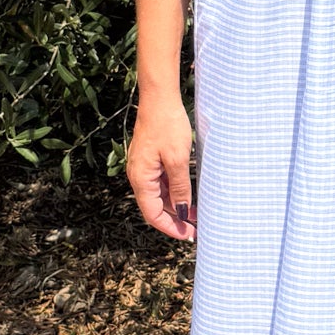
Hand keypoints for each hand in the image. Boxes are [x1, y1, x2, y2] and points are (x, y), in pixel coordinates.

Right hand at [127, 91, 196, 240]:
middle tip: (195, 229)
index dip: (170, 228)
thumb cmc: (167, 126)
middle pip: (155, 207)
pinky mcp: (150, 160)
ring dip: (175, 207)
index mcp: (141, 178)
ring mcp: (144, 168)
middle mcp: (138, 176)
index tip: (188, 235)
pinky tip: (188, 196)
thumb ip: (180, 187)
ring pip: (158, 196)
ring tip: (195, 215)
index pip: (153, 214)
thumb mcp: (178, 159)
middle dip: (174, 220)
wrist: (159, 99)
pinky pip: (160, 184)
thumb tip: (182, 211)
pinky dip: (173, 193)